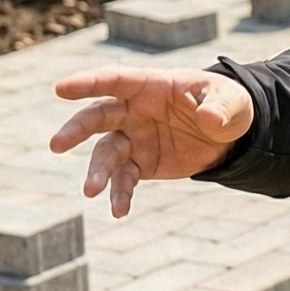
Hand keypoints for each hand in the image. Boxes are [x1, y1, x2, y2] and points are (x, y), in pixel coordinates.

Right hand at [48, 68, 255, 217]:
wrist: (228, 135)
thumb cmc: (226, 104)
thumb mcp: (232, 101)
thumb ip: (218, 108)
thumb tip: (209, 119)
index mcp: (151, 86)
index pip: (116, 80)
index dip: (88, 83)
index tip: (60, 89)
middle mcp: (134, 111)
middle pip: (98, 117)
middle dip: (76, 129)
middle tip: (57, 145)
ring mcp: (134, 138)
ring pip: (106, 153)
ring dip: (98, 171)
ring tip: (91, 191)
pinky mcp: (141, 163)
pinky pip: (125, 179)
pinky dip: (120, 194)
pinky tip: (120, 210)